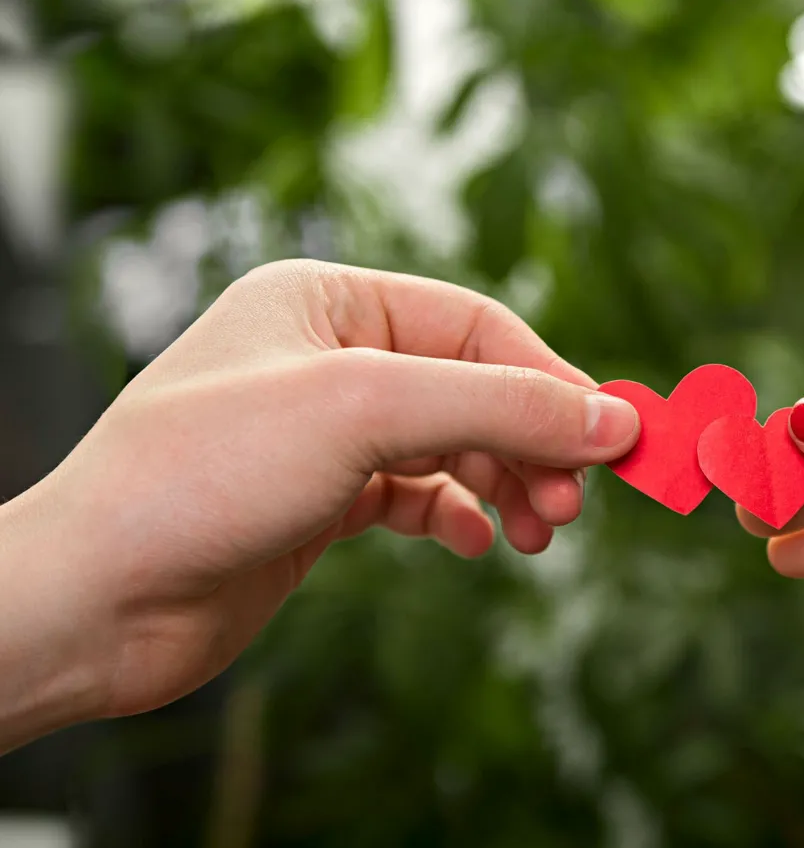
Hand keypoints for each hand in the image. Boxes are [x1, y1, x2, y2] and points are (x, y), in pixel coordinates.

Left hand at [0, 259, 638, 748]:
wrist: (98, 600)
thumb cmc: (204, 474)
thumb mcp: (366, 412)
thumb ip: (498, 407)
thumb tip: (610, 418)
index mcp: (327, 299)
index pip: (475, 324)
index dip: (548, 379)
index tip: (610, 439)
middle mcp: (327, 357)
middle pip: (470, 386)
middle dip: (528, 443)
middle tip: (571, 504)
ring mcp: (322, 431)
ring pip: (451, 445)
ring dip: (504, 484)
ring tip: (537, 533)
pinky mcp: (318, 500)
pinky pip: (416, 496)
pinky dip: (456, 516)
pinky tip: (475, 543)